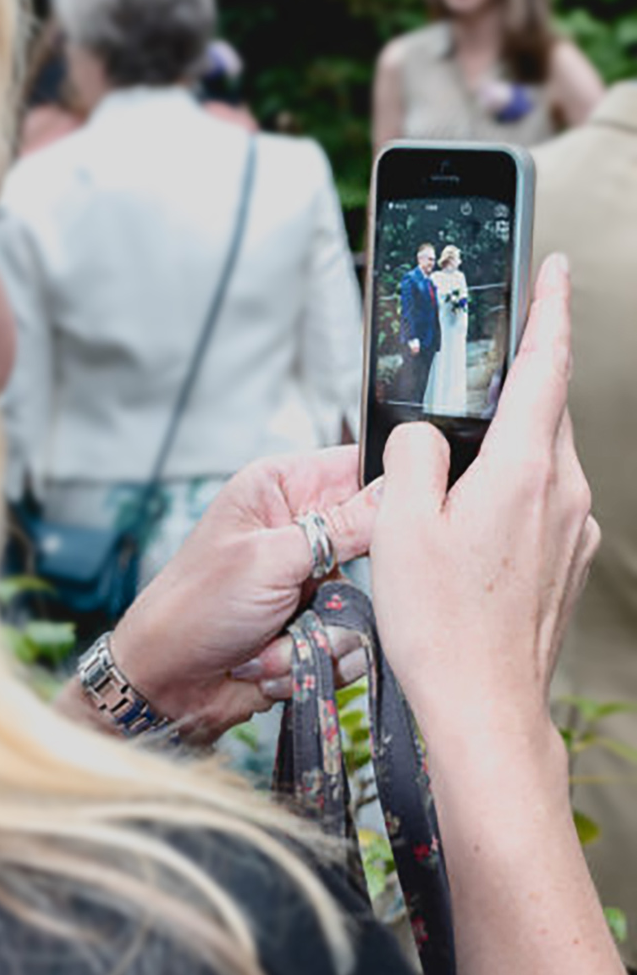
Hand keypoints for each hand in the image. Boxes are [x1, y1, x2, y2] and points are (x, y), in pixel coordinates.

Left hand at [112, 446, 379, 740]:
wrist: (166, 684)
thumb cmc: (193, 608)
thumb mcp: (268, 559)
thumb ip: (338, 528)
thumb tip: (396, 492)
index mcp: (282, 488)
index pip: (359, 468)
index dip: (389, 493)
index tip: (401, 525)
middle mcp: (301, 529)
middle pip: (376, 543)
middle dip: (344, 585)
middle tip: (310, 597)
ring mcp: (310, 579)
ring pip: (368, 602)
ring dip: (322, 632)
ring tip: (275, 636)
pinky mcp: (316, 624)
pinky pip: (352, 642)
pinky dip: (315, 658)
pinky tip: (272, 659)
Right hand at [371, 253, 598, 752]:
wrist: (485, 705)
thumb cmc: (442, 624)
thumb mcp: (401, 522)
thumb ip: (412, 453)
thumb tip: (424, 435)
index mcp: (522, 469)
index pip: (546, 365)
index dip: (549, 308)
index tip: (552, 269)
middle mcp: (562, 491)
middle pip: (542, 410)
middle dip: (517, 382)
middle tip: (480, 372)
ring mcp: (572, 528)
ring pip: (542, 457)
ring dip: (508, 444)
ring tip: (459, 469)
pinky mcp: (569, 559)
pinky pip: (544, 498)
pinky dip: (515, 488)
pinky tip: (474, 520)